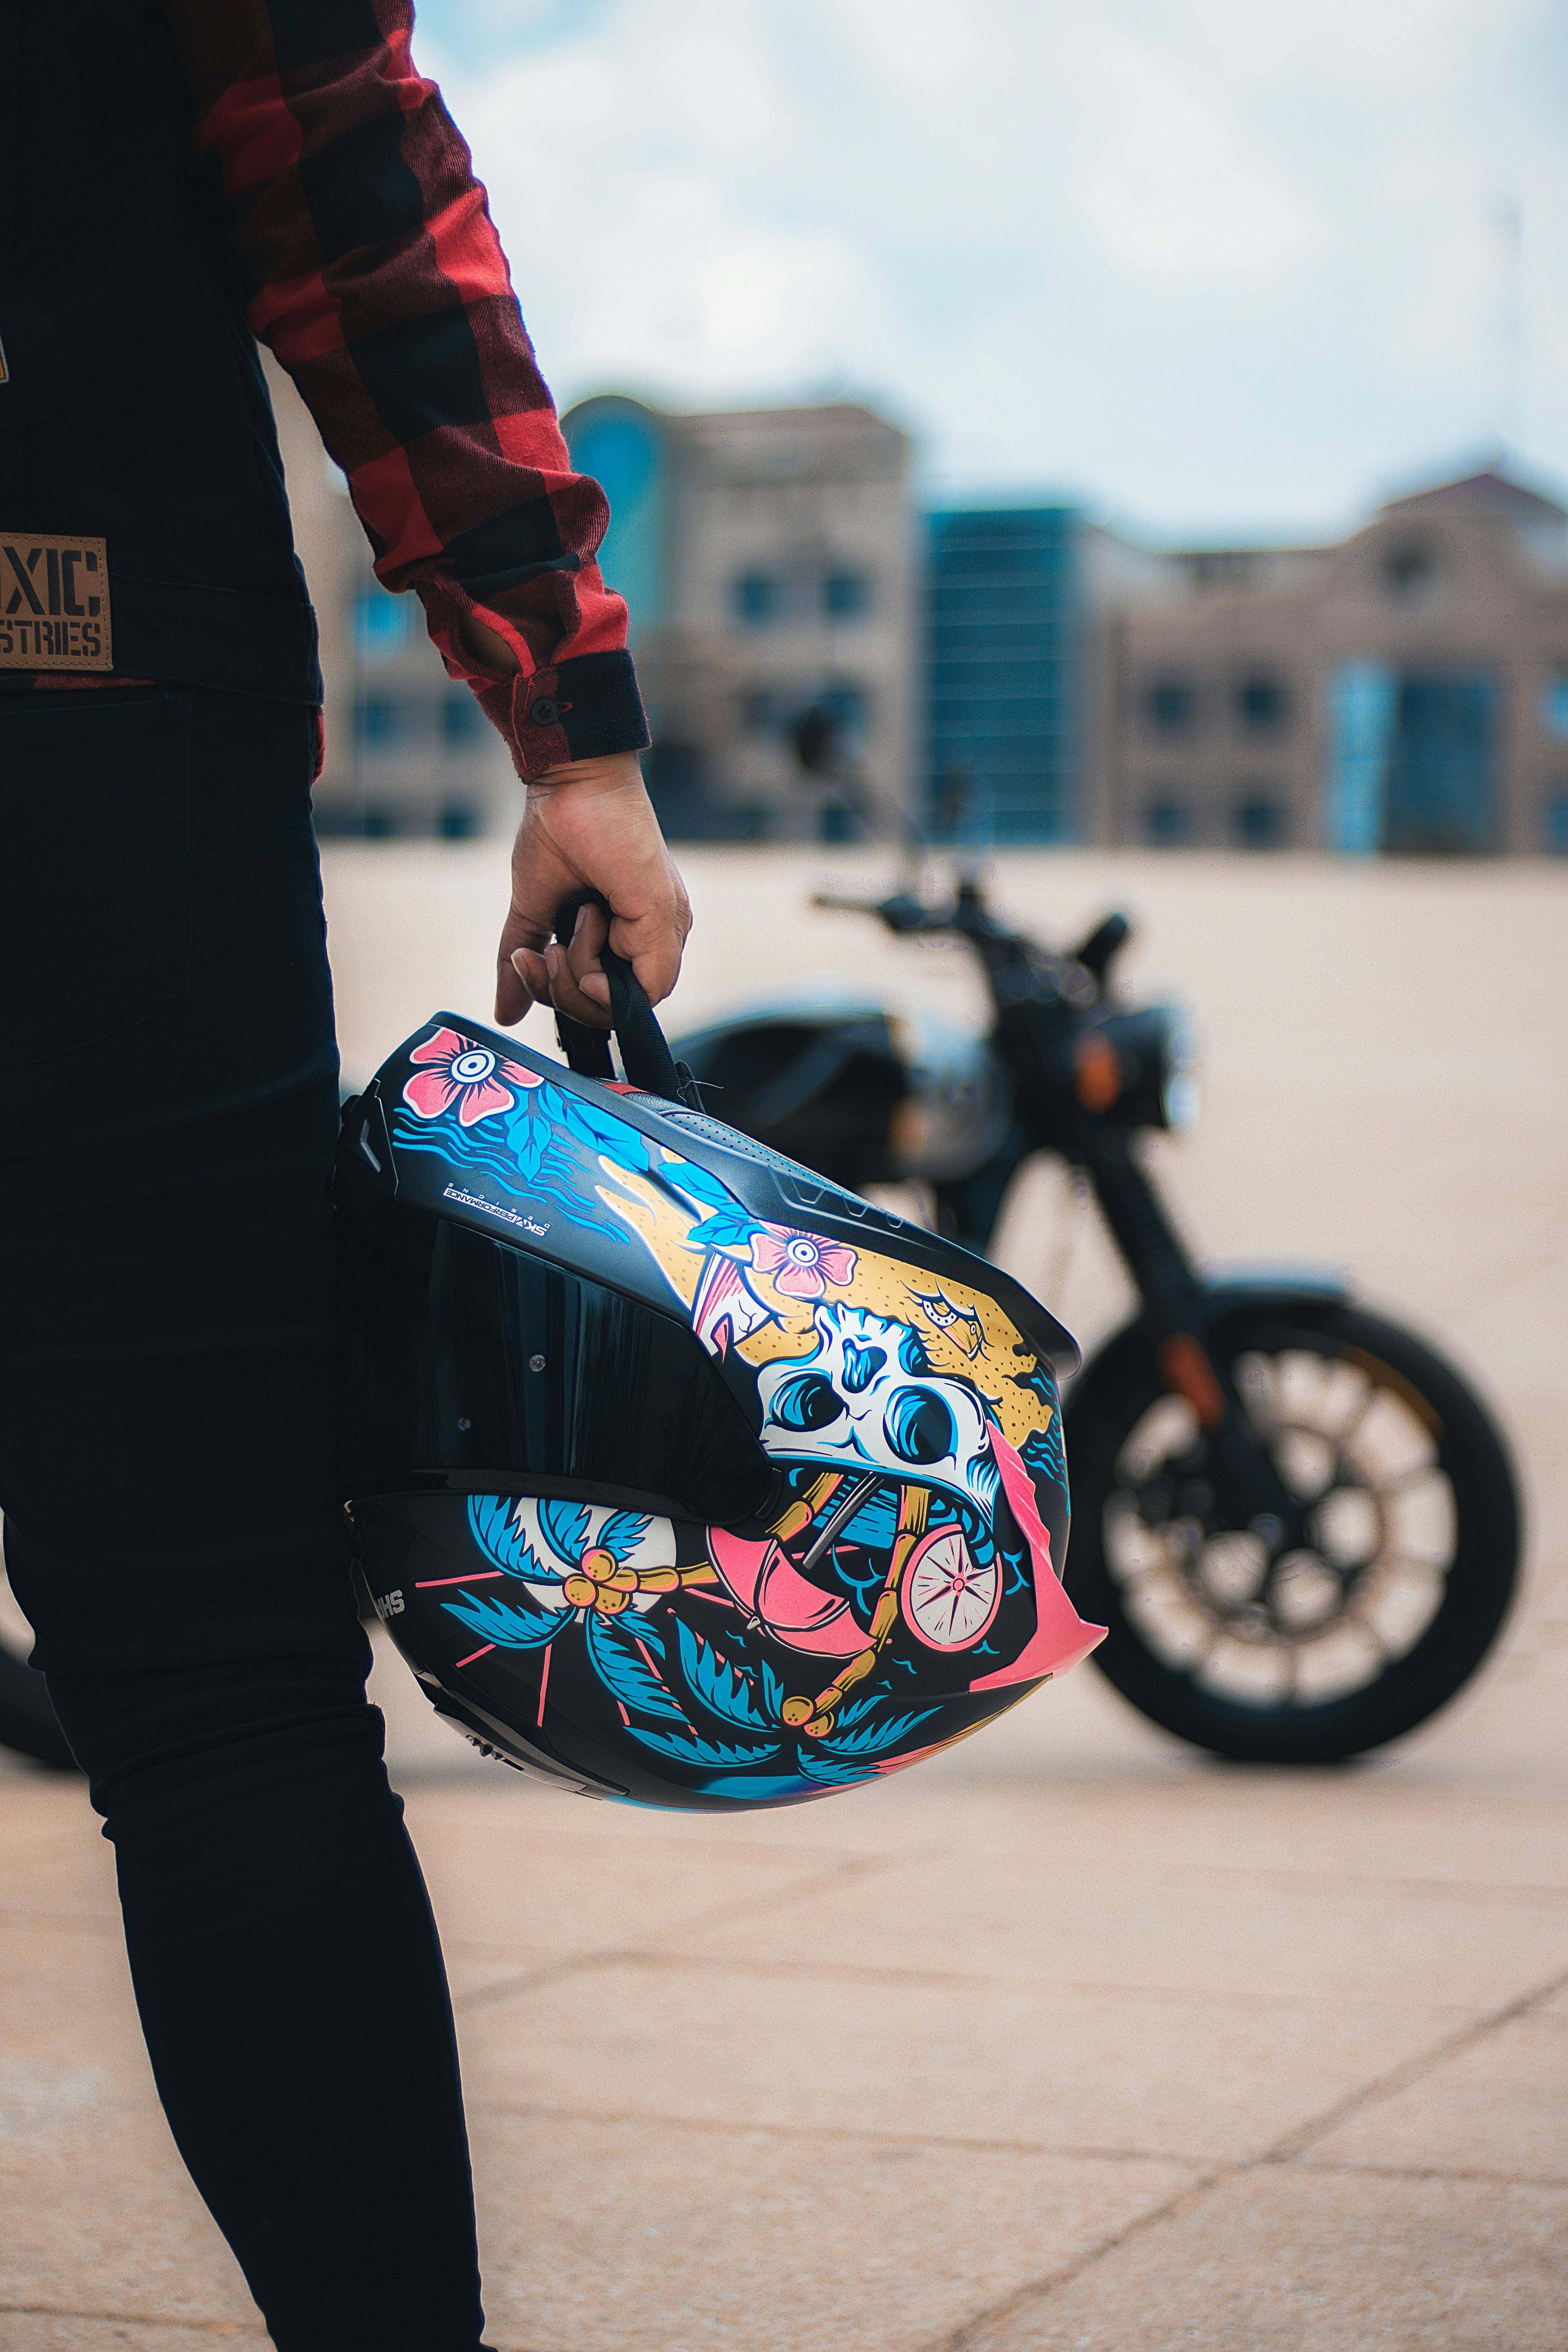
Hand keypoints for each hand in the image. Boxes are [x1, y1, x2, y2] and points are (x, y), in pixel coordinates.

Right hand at [494, 753, 692, 1028]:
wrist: (571, 782)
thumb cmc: (557, 832)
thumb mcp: (533, 912)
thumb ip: (520, 963)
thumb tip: (504, 1014)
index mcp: (628, 938)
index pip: (600, 1002)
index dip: (563, 997)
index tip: (531, 960)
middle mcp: (651, 941)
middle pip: (607, 1011)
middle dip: (563, 993)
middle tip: (546, 951)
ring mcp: (662, 933)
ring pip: (619, 1004)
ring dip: (576, 972)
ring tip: (574, 918)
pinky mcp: (663, 921)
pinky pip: (639, 988)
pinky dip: (596, 968)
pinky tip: (586, 921)